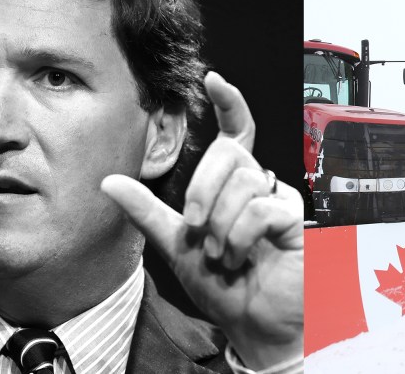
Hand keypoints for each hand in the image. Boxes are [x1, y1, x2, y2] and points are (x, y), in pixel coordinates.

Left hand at [101, 71, 302, 368]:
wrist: (251, 322)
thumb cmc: (225, 288)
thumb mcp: (176, 246)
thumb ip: (148, 211)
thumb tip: (111, 182)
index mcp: (231, 187)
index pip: (235, 135)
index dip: (229, 105)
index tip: (214, 80)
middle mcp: (256, 187)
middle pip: (229, 157)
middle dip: (202, 192)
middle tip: (195, 228)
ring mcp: (277, 201)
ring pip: (241, 184)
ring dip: (220, 226)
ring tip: (222, 254)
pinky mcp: (293, 220)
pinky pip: (259, 209)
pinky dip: (239, 236)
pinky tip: (238, 256)